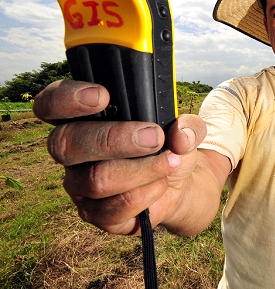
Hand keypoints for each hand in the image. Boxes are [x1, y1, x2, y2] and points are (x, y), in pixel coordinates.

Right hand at [34, 79, 206, 234]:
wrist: (178, 185)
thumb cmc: (168, 146)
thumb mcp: (185, 129)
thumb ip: (188, 126)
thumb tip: (180, 134)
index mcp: (83, 119)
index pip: (51, 104)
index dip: (67, 99)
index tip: (103, 96)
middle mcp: (71, 151)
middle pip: (66, 143)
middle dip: (114, 139)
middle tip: (154, 137)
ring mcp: (78, 185)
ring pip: (96, 179)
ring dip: (141, 170)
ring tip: (171, 162)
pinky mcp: (94, 214)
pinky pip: (112, 209)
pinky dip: (145, 195)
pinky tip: (161, 185)